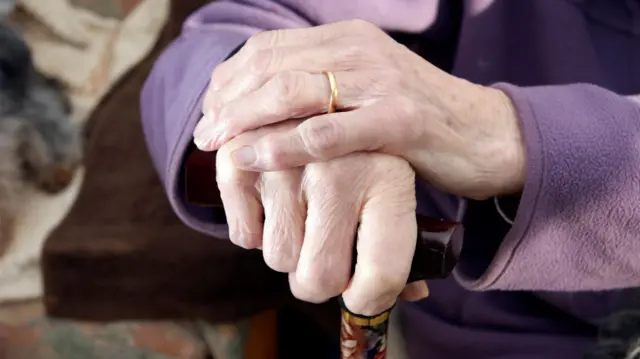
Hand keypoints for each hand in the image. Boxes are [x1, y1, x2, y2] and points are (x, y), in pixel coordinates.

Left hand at [194, 20, 525, 199]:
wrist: (486, 134)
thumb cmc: (419, 121)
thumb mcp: (366, 92)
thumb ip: (323, 90)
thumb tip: (267, 110)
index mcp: (348, 39)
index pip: (270, 49)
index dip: (230, 80)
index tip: (209, 112)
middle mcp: (360, 50)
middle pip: (272, 67)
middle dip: (228, 102)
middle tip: (204, 135)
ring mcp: (381, 82)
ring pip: (293, 92)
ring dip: (245, 120)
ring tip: (217, 147)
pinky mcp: (400, 119)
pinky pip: (329, 131)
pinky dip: (286, 145)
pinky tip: (256, 158)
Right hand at [216, 120, 427, 314]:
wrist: (329, 96)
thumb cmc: (368, 159)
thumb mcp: (397, 192)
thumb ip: (404, 246)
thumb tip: (413, 292)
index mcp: (389, 180)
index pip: (381, 272)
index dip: (369, 299)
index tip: (360, 296)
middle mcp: (339, 169)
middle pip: (319, 277)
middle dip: (319, 281)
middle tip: (324, 260)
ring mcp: (288, 161)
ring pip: (279, 259)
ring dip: (288, 252)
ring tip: (302, 221)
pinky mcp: (244, 157)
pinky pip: (244, 236)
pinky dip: (254, 233)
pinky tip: (272, 207)